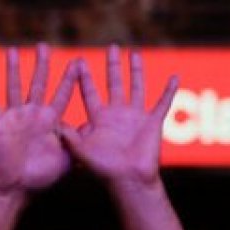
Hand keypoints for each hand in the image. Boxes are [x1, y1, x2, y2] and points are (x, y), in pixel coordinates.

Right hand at [0, 44, 78, 196]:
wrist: (16, 189)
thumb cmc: (42, 177)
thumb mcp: (68, 158)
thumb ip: (77, 141)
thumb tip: (92, 126)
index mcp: (52, 121)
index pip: (62, 94)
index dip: (70, 78)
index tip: (78, 61)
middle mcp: (34, 115)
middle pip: (39, 83)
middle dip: (42, 65)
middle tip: (44, 46)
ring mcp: (16, 118)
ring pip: (14, 87)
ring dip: (13, 69)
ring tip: (12, 50)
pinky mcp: (0, 124)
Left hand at [59, 46, 178, 189]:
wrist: (127, 181)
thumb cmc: (103, 170)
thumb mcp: (81, 152)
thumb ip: (69, 137)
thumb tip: (55, 123)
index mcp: (99, 120)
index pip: (90, 93)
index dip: (85, 78)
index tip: (78, 61)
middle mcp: (117, 115)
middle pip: (114, 84)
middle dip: (112, 67)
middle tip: (111, 48)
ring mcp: (135, 117)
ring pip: (137, 88)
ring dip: (136, 71)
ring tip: (135, 54)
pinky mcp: (152, 122)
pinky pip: (163, 102)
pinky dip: (169, 90)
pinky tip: (174, 76)